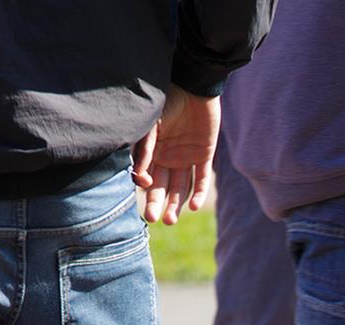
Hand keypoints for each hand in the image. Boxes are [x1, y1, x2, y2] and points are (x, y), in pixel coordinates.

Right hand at [133, 86, 219, 224]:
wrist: (194, 84)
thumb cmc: (167, 100)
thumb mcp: (152, 124)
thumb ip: (145, 147)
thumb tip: (139, 176)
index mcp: (151, 151)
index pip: (145, 176)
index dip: (144, 185)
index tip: (144, 186)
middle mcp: (167, 158)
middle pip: (161, 187)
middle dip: (156, 203)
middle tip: (153, 219)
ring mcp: (186, 158)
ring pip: (180, 188)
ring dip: (175, 204)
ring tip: (171, 220)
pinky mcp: (204, 155)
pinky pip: (201, 178)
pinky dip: (198, 192)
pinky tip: (193, 206)